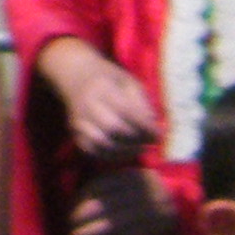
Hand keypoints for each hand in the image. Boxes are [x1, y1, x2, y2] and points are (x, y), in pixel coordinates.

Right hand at [41, 40, 162, 159]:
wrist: (77, 78)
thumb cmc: (109, 80)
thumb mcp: (129, 83)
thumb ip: (142, 104)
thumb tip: (155, 128)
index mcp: (102, 87)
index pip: (126, 110)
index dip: (145, 126)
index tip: (159, 134)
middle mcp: (87, 105)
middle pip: (113, 128)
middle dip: (136, 139)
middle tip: (150, 142)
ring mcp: (78, 121)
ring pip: (102, 143)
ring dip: (125, 150)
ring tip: (140, 148)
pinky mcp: (75, 134)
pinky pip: (93, 152)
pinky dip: (112, 156)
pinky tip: (125, 152)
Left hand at [65, 164, 176, 234]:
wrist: (184, 213)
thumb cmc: (151, 204)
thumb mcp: (134, 189)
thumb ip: (113, 192)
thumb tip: (78, 204)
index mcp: (138, 176)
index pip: (104, 184)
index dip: (83, 196)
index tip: (71, 208)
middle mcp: (147, 189)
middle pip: (108, 202)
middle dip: (84, 214)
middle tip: (69, 224)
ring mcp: (156, 208)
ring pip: (116, 219)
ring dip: (93, 230)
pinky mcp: (160, 226)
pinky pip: (129, 232)